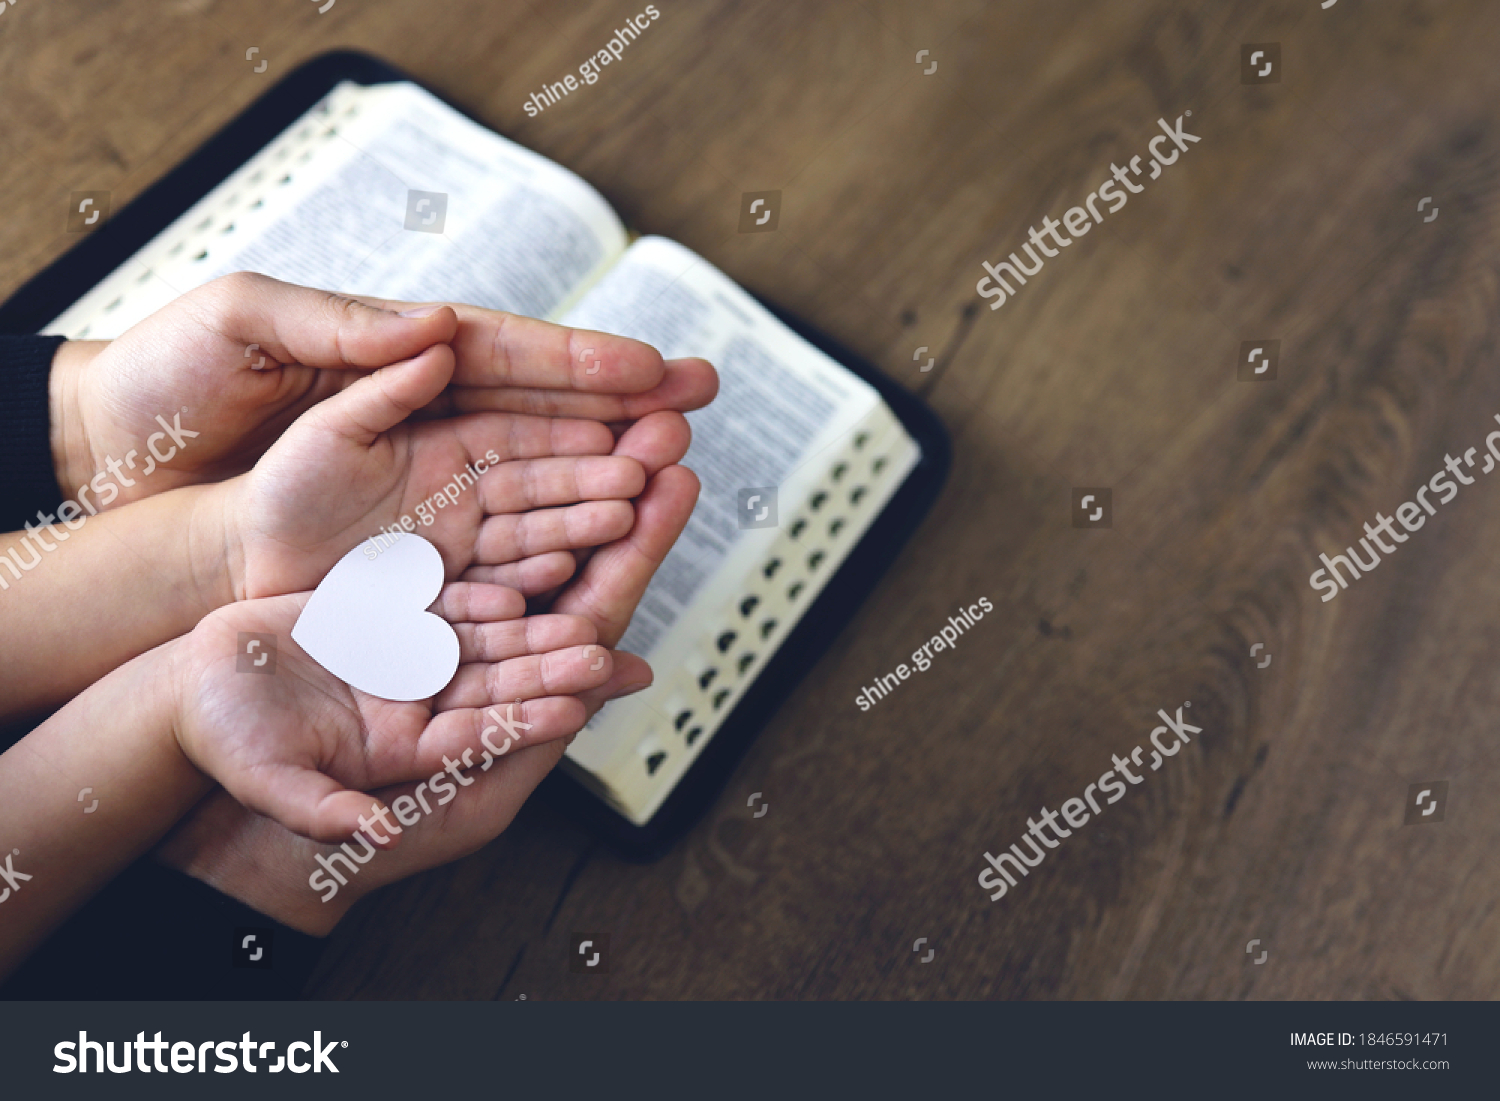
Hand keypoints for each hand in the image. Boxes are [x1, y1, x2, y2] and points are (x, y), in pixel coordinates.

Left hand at [49, 272, 716, 509]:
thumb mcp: (246, 325)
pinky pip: (499, 552)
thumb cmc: (175, 385)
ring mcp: (432, 495)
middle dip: (626, 416)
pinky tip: (600, 550)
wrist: (131, 482)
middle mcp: (433, 427)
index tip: (653, 366)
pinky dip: (553, 551)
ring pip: (539, 488)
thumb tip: (440, 328)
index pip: (512, 357)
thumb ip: (346, 327)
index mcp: (401, 359)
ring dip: (604, 485)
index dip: (586, 363)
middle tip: (697, 410)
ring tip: (664, 484)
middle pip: (549, 421)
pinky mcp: (416, 556)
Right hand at [169, 580, 613, 843]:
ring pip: (481, 636)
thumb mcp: (281, 793)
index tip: (575, 707)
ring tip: (582, 603)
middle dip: (548, 667)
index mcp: (408, 755)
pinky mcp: (388, 616)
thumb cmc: (233, 752)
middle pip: (496, 683)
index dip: (526, 722)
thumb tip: (374, 833)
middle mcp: (418, 706)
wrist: (190, 697)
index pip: (481, 738)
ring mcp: (406, 659)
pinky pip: (443, 597)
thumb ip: (327, 811)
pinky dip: (479, 584)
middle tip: (601, 651)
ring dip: (529, 621)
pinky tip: (521, 565)